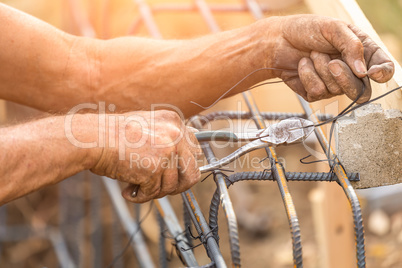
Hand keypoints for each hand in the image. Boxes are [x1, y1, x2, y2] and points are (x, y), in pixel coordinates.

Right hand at [90, 110, 201, 202]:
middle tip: (158, 188)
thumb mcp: (146, 126)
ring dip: (154, 191)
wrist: (92, 138)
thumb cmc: (112, 134)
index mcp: (174, 121)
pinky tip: (128, 190)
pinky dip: (140, 196)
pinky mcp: (155, 168)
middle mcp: (175, 134)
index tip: (175, 175)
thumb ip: (167, 139)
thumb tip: (185, 158)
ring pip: (172, 186)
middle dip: (176, 185)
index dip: (185, 167)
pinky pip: (154, 193)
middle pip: (192, 172)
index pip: (195, 150)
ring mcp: (167, 151)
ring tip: (135, 186)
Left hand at [265, 15, 394, 102]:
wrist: (279, 40)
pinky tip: (303, 64)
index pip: (383, 69)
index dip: (382, 74)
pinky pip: (317, 92)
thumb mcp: (333, 28)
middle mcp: (350, 72)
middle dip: (344, 77)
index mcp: (362, 53)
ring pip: (336, 90)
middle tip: (332, 63)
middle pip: (361, 90)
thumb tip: (363, 71)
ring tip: (312, 54)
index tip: (371, 73)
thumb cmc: (307, 30)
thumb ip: (352, 46)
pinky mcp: (315, 92)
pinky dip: (308, 75)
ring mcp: (332, 84)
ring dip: (321, 69)